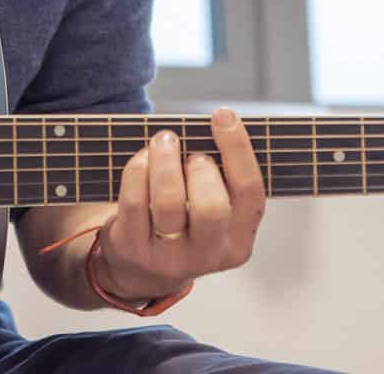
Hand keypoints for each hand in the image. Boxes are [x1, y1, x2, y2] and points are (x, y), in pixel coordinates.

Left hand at [92, 107, 266, 301]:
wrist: (139, 269)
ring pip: (169, 203)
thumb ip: (221, 179)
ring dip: (165, 160)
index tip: (222, 115)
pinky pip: (135, 201)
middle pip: (212, 207)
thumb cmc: (182, 223)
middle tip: (189, 151)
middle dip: (199, 167)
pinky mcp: (133, 249)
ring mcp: (168, 257)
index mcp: (237, 241)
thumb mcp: (212, 212)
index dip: (238, 148)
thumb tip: (217, 124)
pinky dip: (138, 170)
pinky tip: (142, 159)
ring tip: (163, 141)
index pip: (250, 193)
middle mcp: (207, 254)